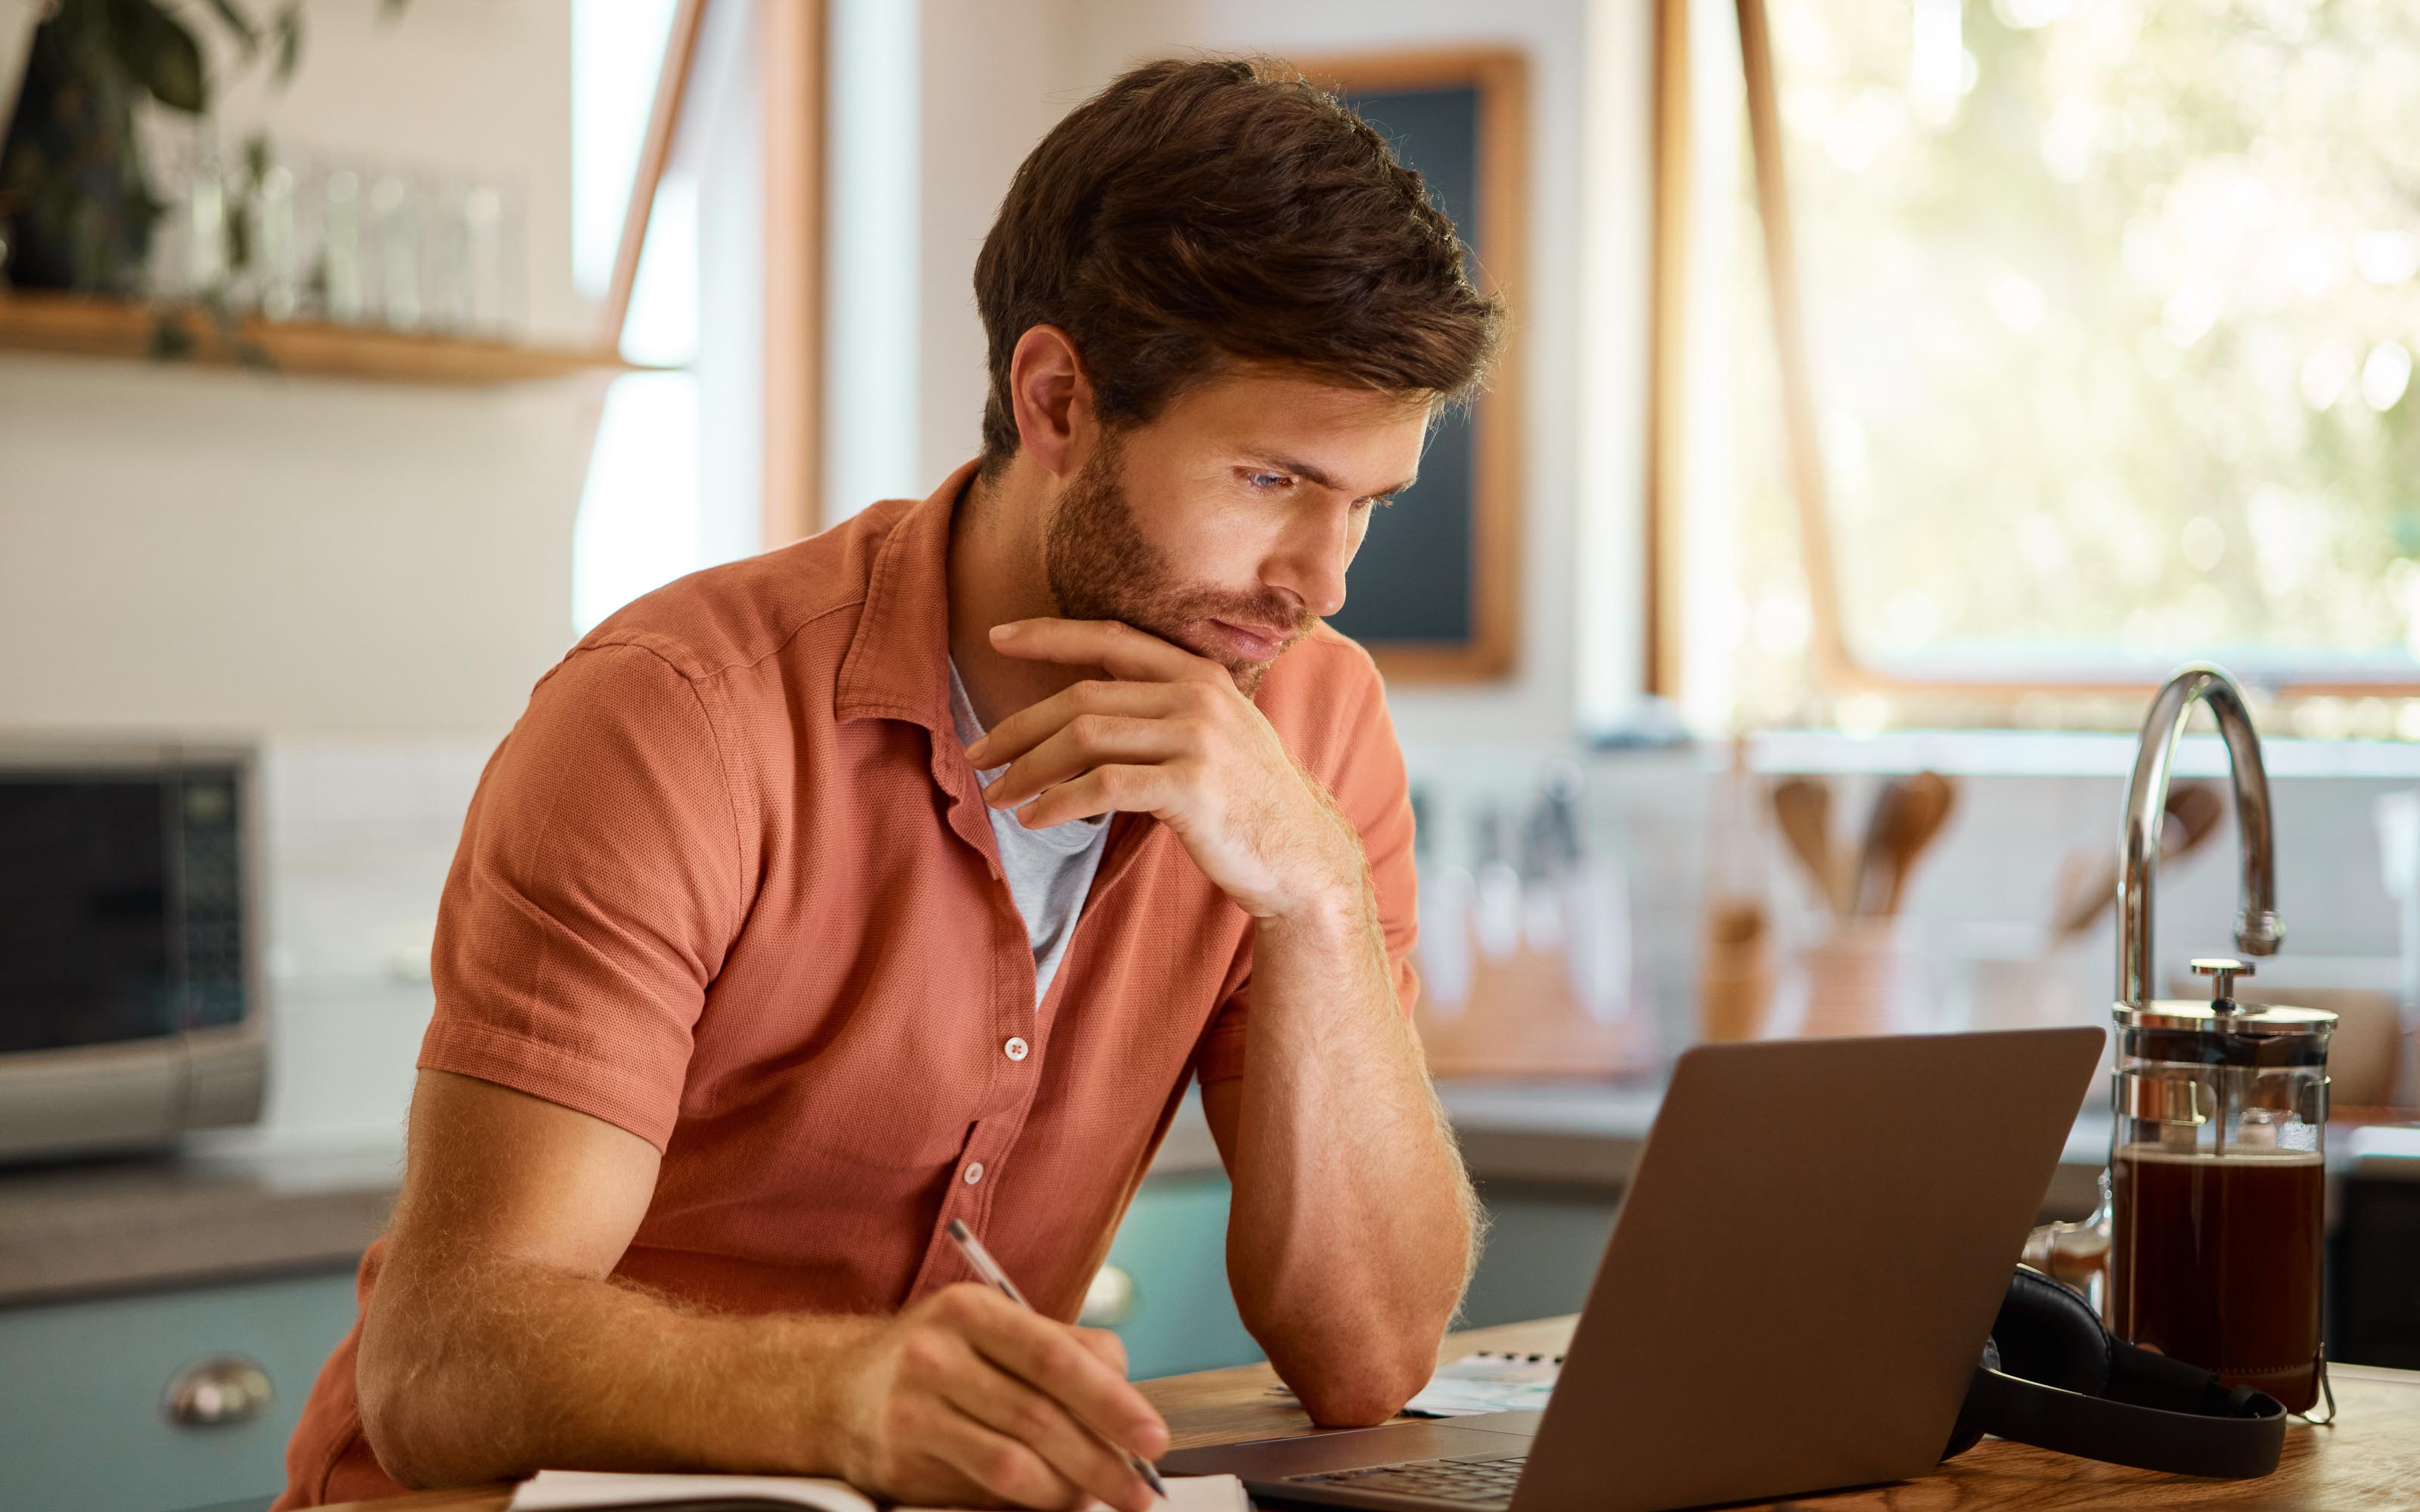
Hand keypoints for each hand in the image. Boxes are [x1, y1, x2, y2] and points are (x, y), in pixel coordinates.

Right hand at [829, 1282, 1168, 1511]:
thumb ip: (1065, 1349)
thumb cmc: (940, 1356)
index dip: (1111, 1401)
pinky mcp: (899, 1462)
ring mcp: (911, 1411)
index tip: (1152, 1437)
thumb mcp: (994, 1327)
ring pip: (1011, 1466)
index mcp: (969, 1310)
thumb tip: (1128, 1400)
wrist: (838, 1388)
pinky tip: (1048, 1503)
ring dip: (1066, 1491)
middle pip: (1037, 1417)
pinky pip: (979, 1494)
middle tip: (1138, 1489)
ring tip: (1095, 1499)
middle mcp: (934, 1355)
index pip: (1054, 1356)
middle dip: (1100, 1461)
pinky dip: (1025, 1505)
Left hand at [964, 618, 1365, 921]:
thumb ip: (1163, 710)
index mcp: (1201, 675)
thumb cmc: (1247, 804)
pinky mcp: (1193, 787)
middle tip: (977, 755)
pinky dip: (1058, 802)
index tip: (997, 638)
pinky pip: (1103, 786)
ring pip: (1085, 738)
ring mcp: (1199, 739)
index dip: (1049, 635)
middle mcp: (1199, 696)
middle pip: (1083, 698)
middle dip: (1018, 727)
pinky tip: (1035, 819)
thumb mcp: (1215, 738)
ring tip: (997, 796)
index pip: (1111, 638)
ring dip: (1028, 769)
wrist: (1302, 859)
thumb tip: (1080, 713)